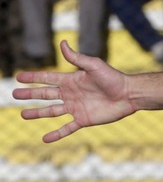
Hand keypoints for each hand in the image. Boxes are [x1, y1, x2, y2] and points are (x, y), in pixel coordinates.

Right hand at [13, 41, 136, 142]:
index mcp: (72, 80)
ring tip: (23, 115)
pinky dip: (57, 133)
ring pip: (52, 111)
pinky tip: (45, 138)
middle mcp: (71, 94)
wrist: (129, 94)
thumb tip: (62, 42)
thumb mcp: (93, 65)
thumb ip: (77, 57)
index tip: (19, 77)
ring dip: (38, 113)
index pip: (48, 78)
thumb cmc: (114, 78)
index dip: (34, 77)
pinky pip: (67, 128)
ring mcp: (76, 107)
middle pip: (46, 95)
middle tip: (14, 94)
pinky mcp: (84, 119)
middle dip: (30, 95)